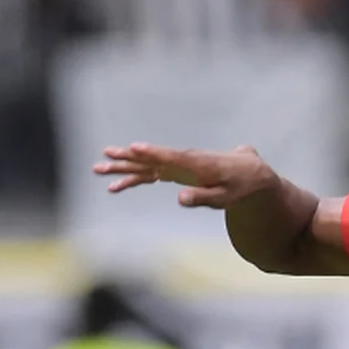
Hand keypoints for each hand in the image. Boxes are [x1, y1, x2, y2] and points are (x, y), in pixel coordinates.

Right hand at [93, 142, 272, 207]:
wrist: (249, 172)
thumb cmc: (238, 186)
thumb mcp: (224, 197)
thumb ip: (203, 198)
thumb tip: (180, 199)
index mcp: (195, 165)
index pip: (170, 158)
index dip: (152, 154)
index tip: (133, 148)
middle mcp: (182, 162)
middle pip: (151, 161)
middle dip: (126, 161)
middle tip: (102, 160)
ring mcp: (177, 165)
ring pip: (146, 166)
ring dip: (123, 167)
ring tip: (98, 168)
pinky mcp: (176, 171)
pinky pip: (151, 174)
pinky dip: (135, 178)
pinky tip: (116, 186)